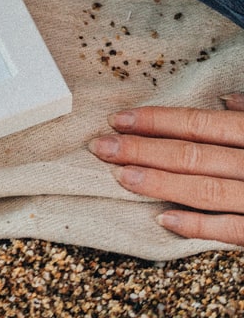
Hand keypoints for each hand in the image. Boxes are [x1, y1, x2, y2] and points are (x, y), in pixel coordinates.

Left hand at [88, 94, 243, 244]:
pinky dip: (196, 226)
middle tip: (102, 147)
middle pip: (189, 156)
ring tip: (120, 177)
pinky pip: (229, 231)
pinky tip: (162, 219)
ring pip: (203, 191)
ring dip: (159, 183)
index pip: (195, 124)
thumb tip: (223, 99)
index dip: (153, 121)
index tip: (117, 120)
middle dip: (141, 150)